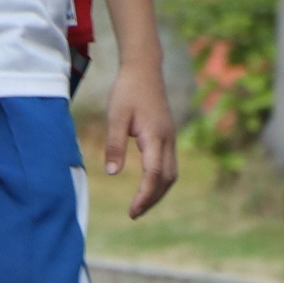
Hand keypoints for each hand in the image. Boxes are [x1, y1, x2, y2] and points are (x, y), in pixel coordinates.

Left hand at [103, 57, 178, 217]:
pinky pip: (169, 164)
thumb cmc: (128, 90)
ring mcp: (171, 137)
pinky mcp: (168, 135)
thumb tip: (111, 173)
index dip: (144, 196)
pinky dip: (161, 180)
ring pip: (171, 173)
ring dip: (158, 191)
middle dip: (152, 199)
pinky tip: (149, 185)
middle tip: (134, 214)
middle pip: (167, 179)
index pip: (154, 175)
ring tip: (140, 205)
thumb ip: (114, 145)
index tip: (132, 212)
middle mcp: (168, 140)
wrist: (144, 69)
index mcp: (155, 136)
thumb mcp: (116, 116)